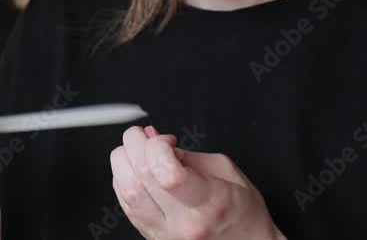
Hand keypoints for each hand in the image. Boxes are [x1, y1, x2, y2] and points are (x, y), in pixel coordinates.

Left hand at [109, 125, 284, 239]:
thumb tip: (155, 139)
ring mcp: (165, 234)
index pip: (167, 173)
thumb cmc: (243, 214)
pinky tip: (135, 172)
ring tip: (137, 152)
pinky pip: (126, 207)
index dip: (157, 146)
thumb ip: (187, 155)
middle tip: (143, 136)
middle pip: (141, 177)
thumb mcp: (227, 172)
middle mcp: (184, 222)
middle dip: (134, 144)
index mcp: (210, 202)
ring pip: (127, 193)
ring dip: (123, 163)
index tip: (166, 140)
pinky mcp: (153, 237)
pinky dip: (124, 182)